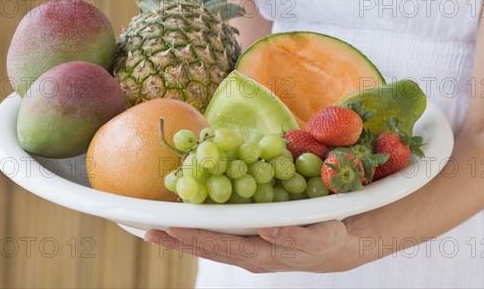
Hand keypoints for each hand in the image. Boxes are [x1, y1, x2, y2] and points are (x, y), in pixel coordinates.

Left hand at [144, 220, 362, 272]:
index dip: (196, 237)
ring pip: (211, 247)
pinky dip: (200, 235)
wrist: (334, 249)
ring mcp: (248, 252)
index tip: (171, 228)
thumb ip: (292, 235)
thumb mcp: (316, 237)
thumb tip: (265, 229)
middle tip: (149, 231)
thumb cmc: (327, 240)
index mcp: (262, 254)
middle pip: (208, 250)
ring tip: (158, 231)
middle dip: (178, 242)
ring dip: (184, 240)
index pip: (221, 246)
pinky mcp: (251, 244)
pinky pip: (220, 241)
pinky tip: (188, 228)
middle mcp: (250, 256)